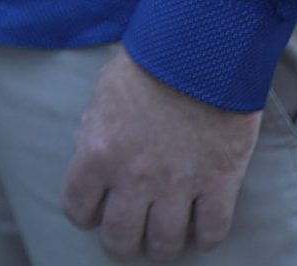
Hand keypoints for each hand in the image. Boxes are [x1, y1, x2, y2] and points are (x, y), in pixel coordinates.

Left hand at [62, 47, 262, 259]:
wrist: (199, 51)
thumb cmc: (146, 66)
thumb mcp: (101, 96)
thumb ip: (93, 133)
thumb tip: (89, 160)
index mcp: (98, 153)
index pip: (78, 207)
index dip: (84, 214)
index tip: (93, 214)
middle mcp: (134, 177)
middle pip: (120, 238)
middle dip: (120, 246)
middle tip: (126, 242)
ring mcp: (178, 185)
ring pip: (165, 244)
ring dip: (161, 249)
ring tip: (162, 244)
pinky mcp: (219, 183)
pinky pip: (212, 231)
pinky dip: (205, 239)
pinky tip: (200, 233)